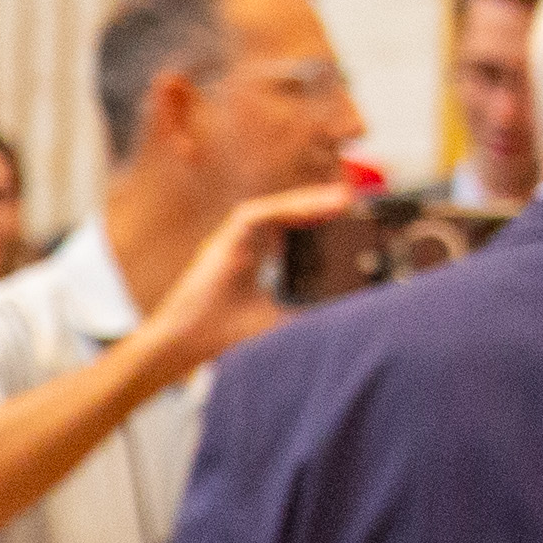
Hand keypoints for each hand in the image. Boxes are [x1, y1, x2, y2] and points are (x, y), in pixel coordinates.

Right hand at [145, 181, 369, 376]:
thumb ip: (308, 308)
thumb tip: (349, 308)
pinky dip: (288, 207)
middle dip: (320, 206)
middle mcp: (245, 244)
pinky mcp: (225, 238)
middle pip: (288, 214)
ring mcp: (234, 238)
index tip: (351, 220)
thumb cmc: (224, 335)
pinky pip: (260, 213)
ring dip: (310, 201)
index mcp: (256, 259)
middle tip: (355, 203)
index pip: (293, 231)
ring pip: (277, 209)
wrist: (187, 343)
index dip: (320, 221)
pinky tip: (316, 206)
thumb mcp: (280, 317)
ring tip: (344, 199)